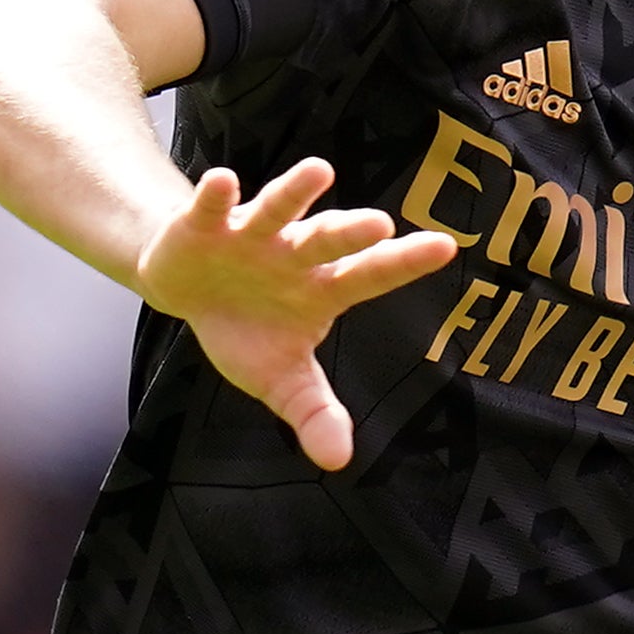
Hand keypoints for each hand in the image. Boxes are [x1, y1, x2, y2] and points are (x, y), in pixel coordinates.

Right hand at [139, 158, 457, 470]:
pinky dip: (218, 195)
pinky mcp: (206, 224)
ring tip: (319, 171)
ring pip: (279, 209)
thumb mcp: (279, 379)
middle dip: (352, 232)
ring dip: (295, 192)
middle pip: (329, 240)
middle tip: (382, 224)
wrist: (187, 290)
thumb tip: (338, 461)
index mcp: (322, 288)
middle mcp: (295, 253)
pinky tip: (226, 183)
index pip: (370, 276)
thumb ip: (313, 412)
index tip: (447, 246)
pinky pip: (213, 206)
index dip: (406, 263)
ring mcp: (253, 234)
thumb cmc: (246, 329)